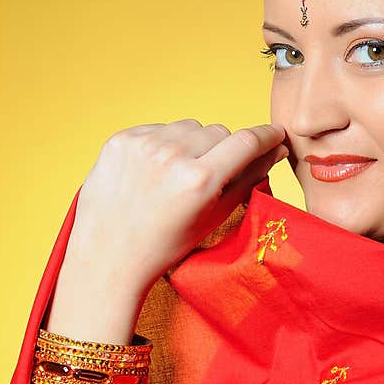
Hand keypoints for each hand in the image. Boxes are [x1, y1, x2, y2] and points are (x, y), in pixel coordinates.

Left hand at [69, 118, 287, 297]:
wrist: (108, 256)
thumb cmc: (163, 245)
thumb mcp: (212, 218)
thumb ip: (246, 180)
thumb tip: (274, 151)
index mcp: (198, 180)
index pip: (245, 141)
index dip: (265, 135)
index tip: (274, 134)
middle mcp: (171, 156)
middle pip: (218, 132)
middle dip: (221, 150)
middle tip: (207, 177)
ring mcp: (142, 145)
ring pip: (188, 127)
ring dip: (191, 145)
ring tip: (175, 176)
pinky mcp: (120, 141)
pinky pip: (158, 129)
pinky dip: (162, 144)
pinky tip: (153, 173)